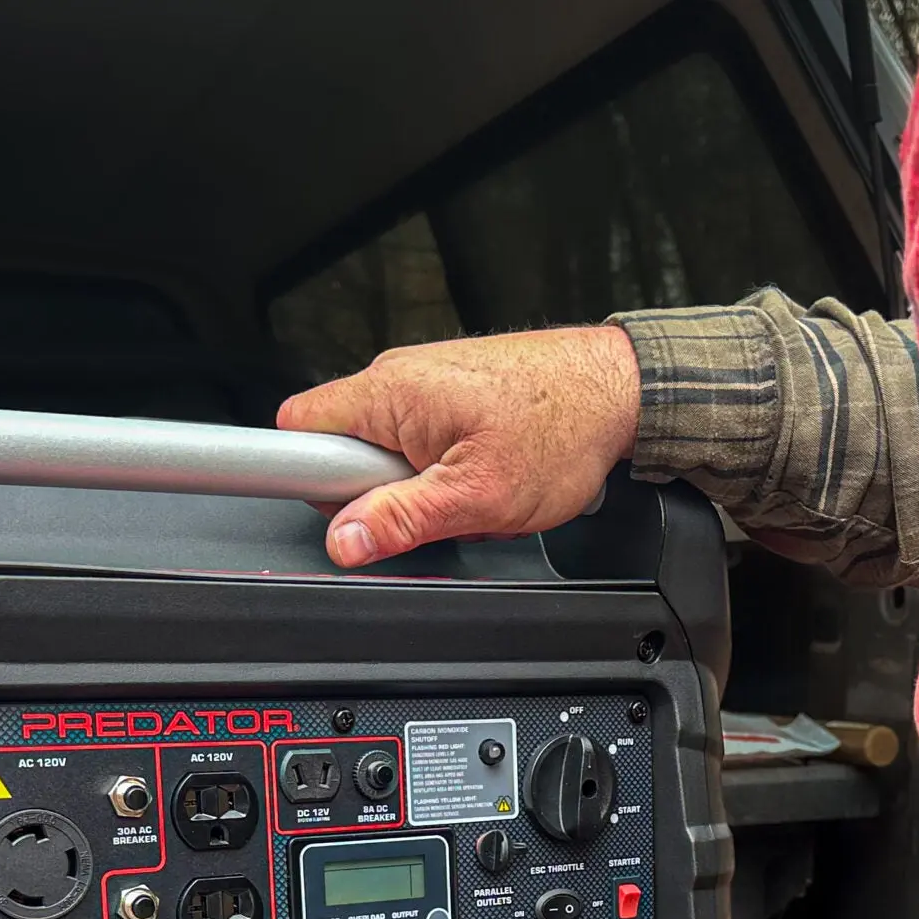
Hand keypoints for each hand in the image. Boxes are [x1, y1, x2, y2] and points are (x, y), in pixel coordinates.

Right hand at [275, 327, 641, 566]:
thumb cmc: (563, 426)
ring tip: (476, 489)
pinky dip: (451, 471)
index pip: (298, 430)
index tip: (341, 508)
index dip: (310, 480)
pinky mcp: (451, 395)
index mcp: (390, 392)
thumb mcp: (478, 495)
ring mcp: (426, 384)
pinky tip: (487, 475)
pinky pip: (424, 446)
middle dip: (385, 495)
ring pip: (391, 455)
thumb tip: (344, 540)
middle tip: (438, 506)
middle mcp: (399, 377)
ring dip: (426, 489)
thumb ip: (403, 519)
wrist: (620, 391)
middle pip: (346, 451)